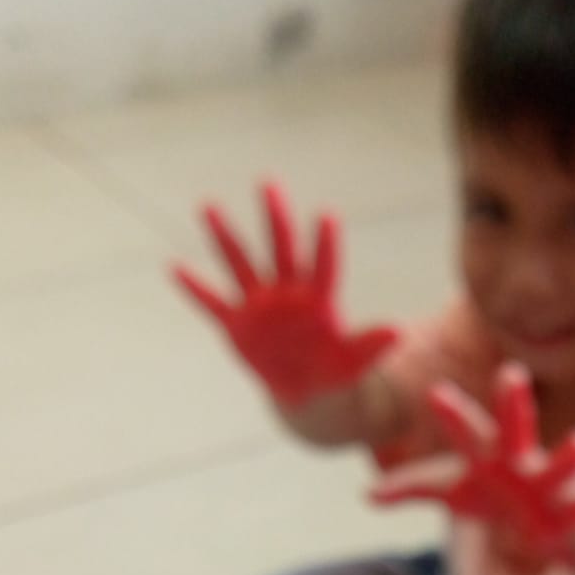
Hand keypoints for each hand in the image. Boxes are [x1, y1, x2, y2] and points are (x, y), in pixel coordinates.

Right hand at [172, 182, 398, 406]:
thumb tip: (399, 331)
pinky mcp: (237, 324)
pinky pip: (212, 303)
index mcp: (319, 299)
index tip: (327, 215)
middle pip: (280, 249)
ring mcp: (259, 305)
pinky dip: (195, 289)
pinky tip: (174, 267)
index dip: (325, 244)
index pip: (323, 265)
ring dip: (225, 237)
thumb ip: (371, 344)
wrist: (306, 391)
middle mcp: (287, 292)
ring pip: (240, 264)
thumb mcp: (355, 363)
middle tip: (269, 183)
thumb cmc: (335, 371)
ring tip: (208, 205)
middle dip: (275, 218)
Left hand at [370, 363, 574, 566]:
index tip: (435, 392)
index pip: (465, 427)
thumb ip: (410, 489)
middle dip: (512, 402)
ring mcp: (544, 484)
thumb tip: (367, 494)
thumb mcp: (447, 491)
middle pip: (514, 425)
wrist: (534, 519)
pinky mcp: (564, 514)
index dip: (451, 412)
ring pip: (559, 465)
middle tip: (510, 372)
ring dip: (571, 455)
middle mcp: (518, 459)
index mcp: (486, 451)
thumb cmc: (487, 495)